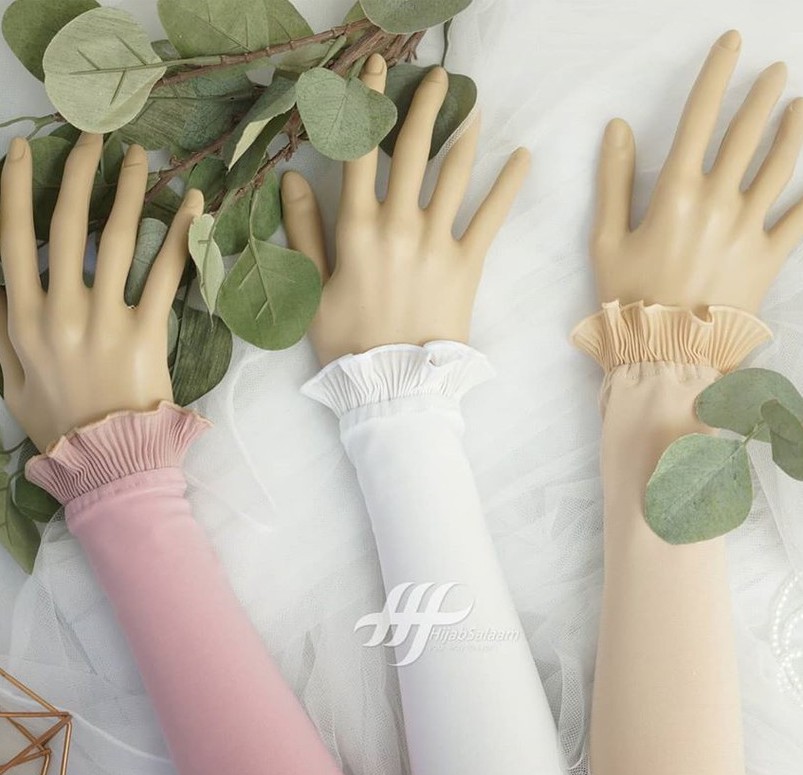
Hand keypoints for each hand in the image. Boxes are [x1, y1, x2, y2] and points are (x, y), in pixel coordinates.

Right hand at [0, 132, 203, 450]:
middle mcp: (61, 309)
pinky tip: (195, 205)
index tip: (24, 150)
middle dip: (79, 172)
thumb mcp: (9, 380)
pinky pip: (166, 275)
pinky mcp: (147, 333)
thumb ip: (0, 331)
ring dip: (128, 191)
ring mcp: (105, 319)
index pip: (11, 238)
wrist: (106, 461)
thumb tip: (0, 287)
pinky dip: (181, 237)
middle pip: (66, 225)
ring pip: (115, 240)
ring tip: (141, 157)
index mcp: (23, 317)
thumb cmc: (59, 424)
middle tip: (96, 135)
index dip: (14, 189)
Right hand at [280, 53, 530, 365]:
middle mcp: (399, 224)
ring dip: (464, 132)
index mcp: (357, 227)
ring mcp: (437, 242)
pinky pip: (491, 217)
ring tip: (474, 103)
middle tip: (439, 76)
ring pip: (454, 173)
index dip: (364, 104)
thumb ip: (303, 231)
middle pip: (413, 150)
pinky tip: (523, 157)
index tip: (375, 71)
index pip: (359, 151)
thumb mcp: (312, 289)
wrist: (393, 385)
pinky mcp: (468, 264)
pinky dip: (509, 185)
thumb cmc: (346, 342)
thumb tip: (290, 178)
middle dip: (424, 105)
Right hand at [592, 30, 802, 314]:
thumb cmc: (628, 299)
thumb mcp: (606, 241)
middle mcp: (718, 201)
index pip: (699, 118)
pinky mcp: (769, 258)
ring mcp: (749, 228)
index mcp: (675, 194)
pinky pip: (800, 217)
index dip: (716, 74)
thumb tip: (619, 129)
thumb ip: (614, 181)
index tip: (731, 43)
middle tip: (777, 71)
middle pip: (746, 134)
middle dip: (762, 96)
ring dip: (794, 130)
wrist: (664, 354)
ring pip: (780, 166)